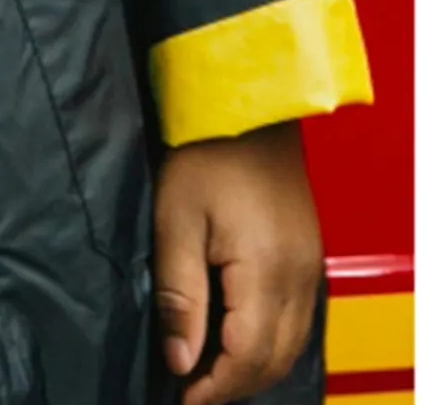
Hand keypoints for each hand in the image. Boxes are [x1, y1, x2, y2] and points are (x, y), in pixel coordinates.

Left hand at [154, 121, 322, 403]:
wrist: (245, 108)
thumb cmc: (204, 154)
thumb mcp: (176, 222)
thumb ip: (180, 295)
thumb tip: (181, 359)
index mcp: (267, 273)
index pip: (247, 355)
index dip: (215, 386)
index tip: (184, 397)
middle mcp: (298, 279)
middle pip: (274, 359)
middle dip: (235, 384)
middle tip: (194, 391)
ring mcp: (309, 269)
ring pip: (291, 344)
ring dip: (255, 367)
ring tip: (212, 373)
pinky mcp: (307, 256)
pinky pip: (298, 320)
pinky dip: (270, 342)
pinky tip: (240, 338)